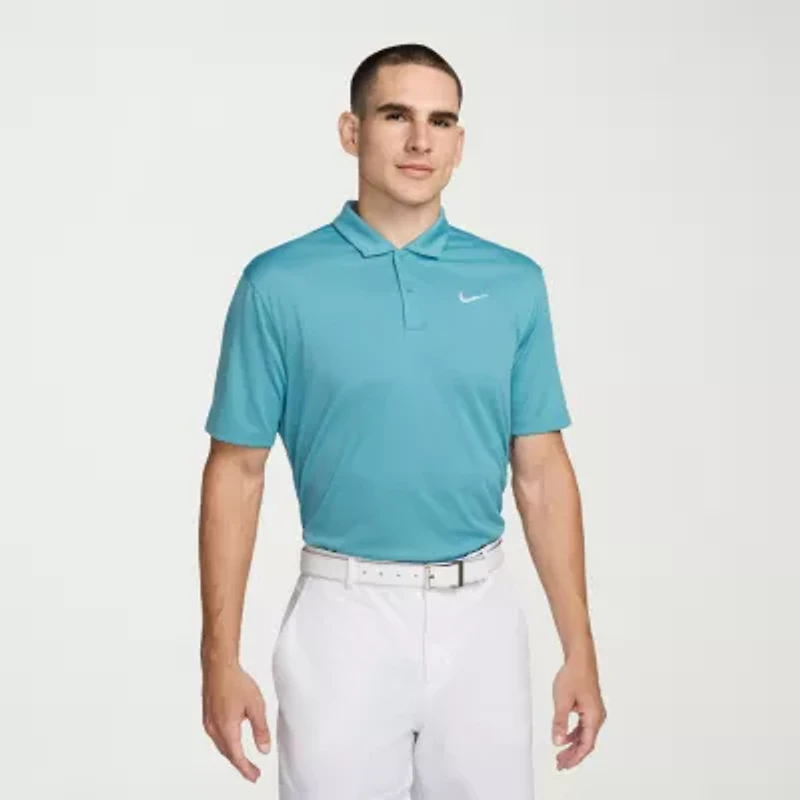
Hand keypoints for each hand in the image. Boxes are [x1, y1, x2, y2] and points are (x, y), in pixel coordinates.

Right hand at [202, 662, 271, 781]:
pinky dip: (226, 744)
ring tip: (243, 760)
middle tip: (252, 772)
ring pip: (221, 746)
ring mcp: (209, 722)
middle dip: (241, 764)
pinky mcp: (207, 715)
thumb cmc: (235, 682)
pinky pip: (217, 737)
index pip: (237, 757)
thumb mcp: (256, 706)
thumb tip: (264, 749)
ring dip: (232, 755)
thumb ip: (261, 729)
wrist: (219, 666)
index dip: (246, 769)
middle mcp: (215, 728)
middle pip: (228, 754)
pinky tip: (231, 741)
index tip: (255, 776)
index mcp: (227, 728)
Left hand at [551, 648, 605, 770]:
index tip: (564, 765)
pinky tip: (565, 737)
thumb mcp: (562, 701)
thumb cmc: (574, 675)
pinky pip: (583, 726)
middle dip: (573, 755)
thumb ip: (560, 723)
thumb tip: (557, 742)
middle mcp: (597, 717)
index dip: (575, 758)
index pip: (586, 745)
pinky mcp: (590, 707)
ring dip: (573, 745)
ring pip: (585, 735)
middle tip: (560, 764)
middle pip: (586, 743)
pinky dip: (574, 734)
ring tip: (561, 754)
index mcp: (594, 717)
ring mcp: (595, 712)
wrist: (580, 658)